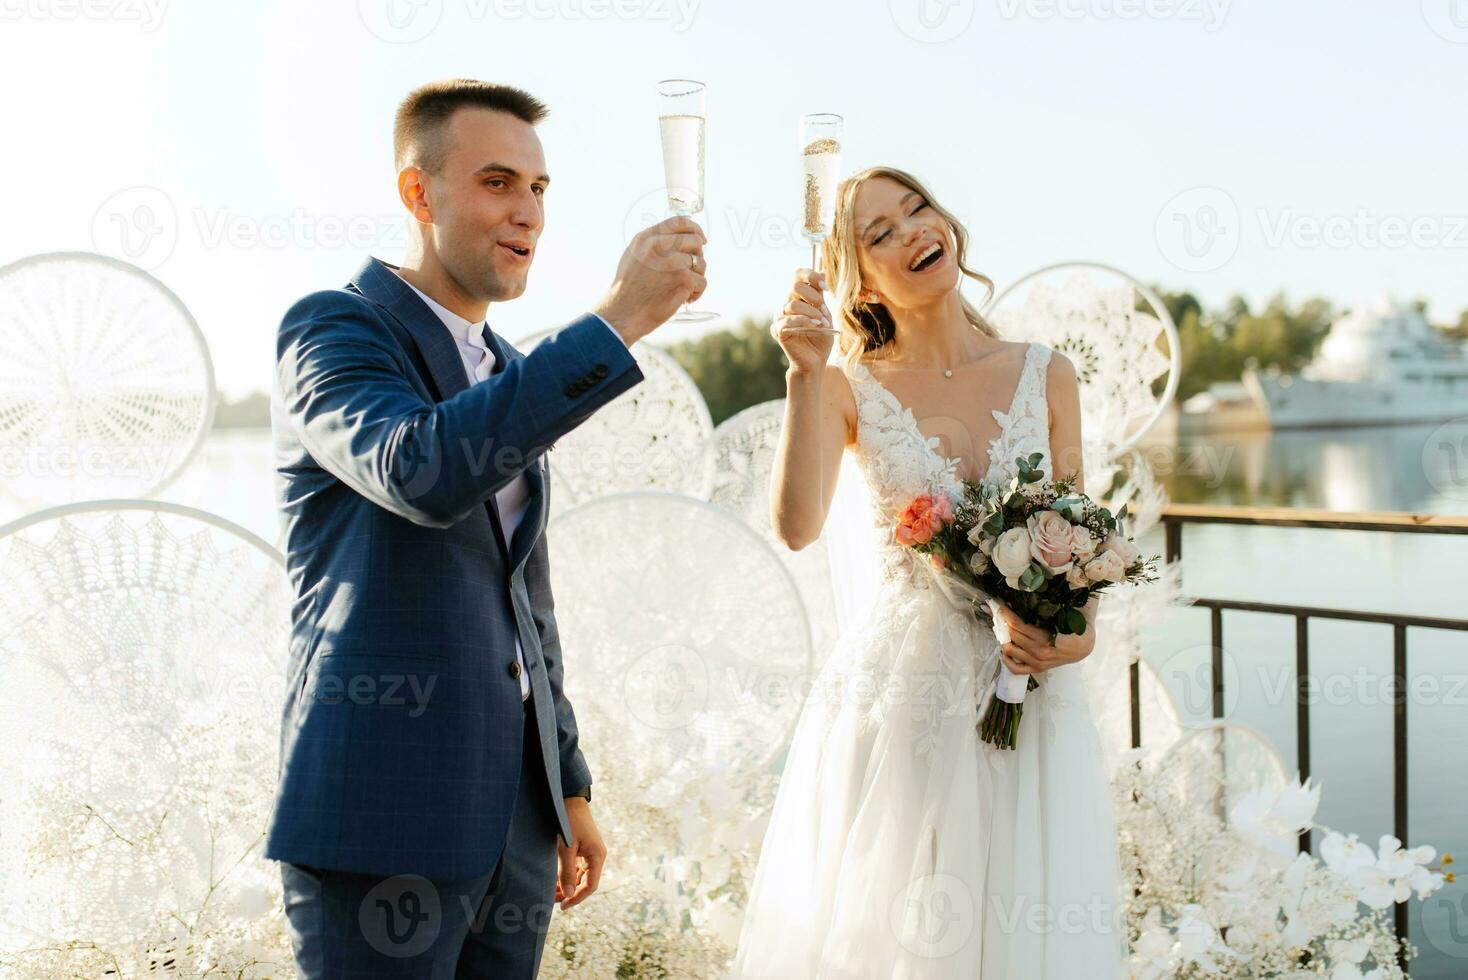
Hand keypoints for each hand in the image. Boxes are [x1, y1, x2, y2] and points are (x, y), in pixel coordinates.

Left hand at [554, 797, 605, 909]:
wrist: (569, 799)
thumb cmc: (569, 821)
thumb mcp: (566, 848)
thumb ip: (567, 872)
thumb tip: (568, 895)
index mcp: (597, 856)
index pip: (590, 886)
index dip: (577, 898)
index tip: (563, 906)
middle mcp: (596, 856)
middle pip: (585, 882)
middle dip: (570, 893)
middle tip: (552, 900)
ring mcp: (590, 852)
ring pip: (580, 876)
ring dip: (568, 885)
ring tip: (552, 892)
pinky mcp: (583, 848)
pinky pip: (577, 867)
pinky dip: (567, 875)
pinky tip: (556, 880)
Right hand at [592, 216, 707, 344]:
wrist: (622, 313)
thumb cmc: (627, 290)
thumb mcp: (633, 256)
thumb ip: (652, 244)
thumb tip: (678, 238)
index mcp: (647, 238)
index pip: (679, 222)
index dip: (695, 229)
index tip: (701, 238)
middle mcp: (660, 246)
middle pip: (695, 241)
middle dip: (698, 256)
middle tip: (691, 270)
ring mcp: (673, 262)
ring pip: (701, 263)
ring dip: (697, 277)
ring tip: (683, 288)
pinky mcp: (683, 279)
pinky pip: (702, 282)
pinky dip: (697, 292)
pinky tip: (685, 299)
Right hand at [769, 267, 835, 375]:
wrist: (816, 361)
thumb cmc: (821, 338)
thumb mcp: (825, 314)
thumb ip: (820, 295)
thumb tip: (822, 271)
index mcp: (798, 298)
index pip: (798, 276)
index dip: (811, 276)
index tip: (826, 287)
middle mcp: (787, 305)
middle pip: (795, 286)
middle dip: (814, 297)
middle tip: (824, 310)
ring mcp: (780, 317)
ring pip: (793, 304)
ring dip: (811, 312)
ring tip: (822, 323)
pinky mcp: (778, 331)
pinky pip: (788, 320)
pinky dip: (804, 321)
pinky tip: (815, 326)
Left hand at [992, 600, 1095, 673]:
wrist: (1084, 647)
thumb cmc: (1077, 627)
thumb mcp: (1067, 612)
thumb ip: (1054, 601)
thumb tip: (1040, 585)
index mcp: (1046, 638)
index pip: (1017, 624)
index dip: (1004, 613)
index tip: (997, 604)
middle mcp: (1039, 652)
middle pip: (1011, 635)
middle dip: (1001, 622)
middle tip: (997, 612)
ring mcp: (1037, 662)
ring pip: (1009, 650)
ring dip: (1003, 638)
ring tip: (1003, 627)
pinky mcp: (1036, 669)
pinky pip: (1015, 669)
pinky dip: (1006, 659)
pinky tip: (1006, 649)